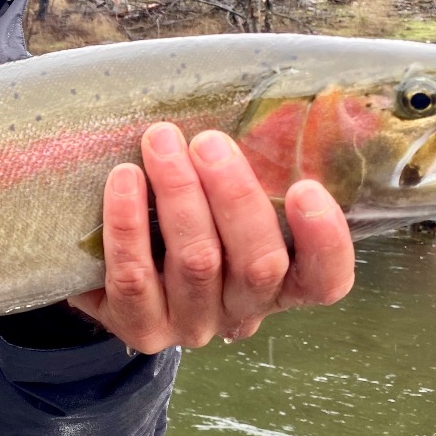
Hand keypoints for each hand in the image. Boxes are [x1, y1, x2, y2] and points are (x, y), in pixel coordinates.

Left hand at [67, 122, 354, 350]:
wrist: (112, 277)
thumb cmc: (184, 220)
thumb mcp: (222, 203)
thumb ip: (246, 173)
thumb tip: (257, 108)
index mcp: (281, 283)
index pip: (324, 280)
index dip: (323, 241)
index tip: (306, 188)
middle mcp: (242, 310)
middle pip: (259, 264)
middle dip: (234, 195)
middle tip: (209, 142)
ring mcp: (192, 324)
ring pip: (197, 262)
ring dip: (179, 194)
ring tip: (161, 142)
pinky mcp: (141, 326)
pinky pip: (134, 277)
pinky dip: (129, 223)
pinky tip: (124, 178)